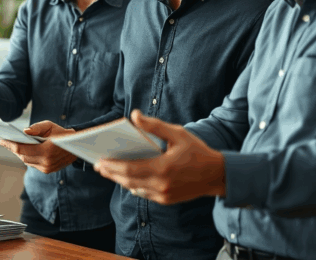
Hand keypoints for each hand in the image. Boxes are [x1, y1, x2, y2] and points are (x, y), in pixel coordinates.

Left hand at [0, 121, 76, 173]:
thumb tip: (24, 131)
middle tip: (4, 142)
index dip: (10, 145)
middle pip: (23, 156)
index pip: (22, 149)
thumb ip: (37, 127)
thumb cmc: (61, 133)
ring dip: (19, 154)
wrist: (76, 146)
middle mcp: (46, 162)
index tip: (1, 140)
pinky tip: (22, 151)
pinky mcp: (47, 170)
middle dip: (13, 149)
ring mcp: (47, 168)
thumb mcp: (50, 126)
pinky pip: (32, 164)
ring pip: (26, 161)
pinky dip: (27, 157)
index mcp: (46, 151)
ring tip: (11, 145)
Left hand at [94, 110, 225, 204]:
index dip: (112, 166)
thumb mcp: (177, 134)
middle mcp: (161, 185)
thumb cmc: (197, 151)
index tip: (99, 160)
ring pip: (134, 188)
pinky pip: (144, 193)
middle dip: (111, 173)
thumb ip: (154, 126)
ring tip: (108, 170)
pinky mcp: (166, 200)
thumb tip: (134, 115)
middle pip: (128, 180)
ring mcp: (164, 195)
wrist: (217, 175)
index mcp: (163, 168)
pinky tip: (126, 178)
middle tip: (98, 165)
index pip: (130, 169)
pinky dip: (133, 186)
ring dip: (120, 180)